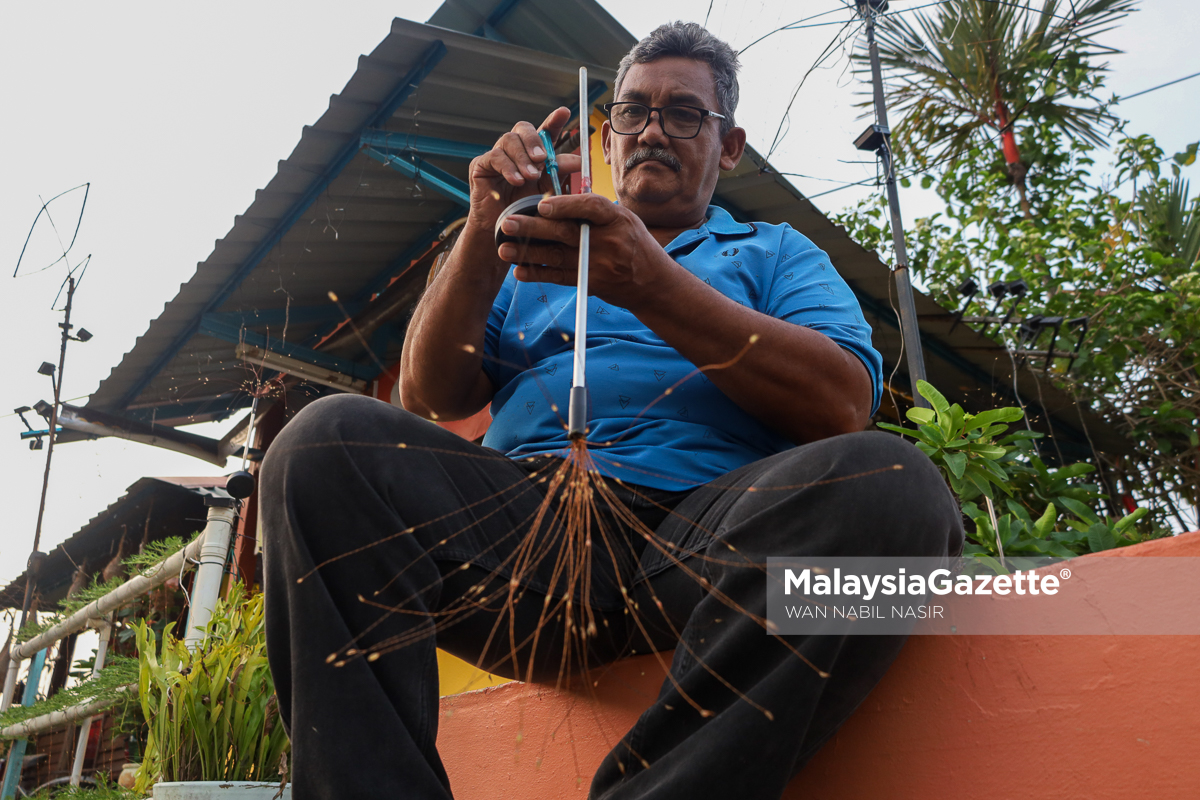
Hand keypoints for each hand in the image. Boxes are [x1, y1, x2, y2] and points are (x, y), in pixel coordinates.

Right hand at [465, 107, 581, 231]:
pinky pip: (495, 156)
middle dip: (534, 140)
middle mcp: (515, 150)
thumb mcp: (547, 190)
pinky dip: (508, 167)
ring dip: (522, 158)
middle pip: (523, 128)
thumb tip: (579, 160)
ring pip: (509, 140)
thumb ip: (559, 173)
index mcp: (533, 154)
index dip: (554, 120)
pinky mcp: (481, 165)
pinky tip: (516, 180)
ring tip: (530, 177)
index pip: (544, 131)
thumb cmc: (526, 210)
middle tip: (542, 158)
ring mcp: (497, 155)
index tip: (564, 112)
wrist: (504, 231)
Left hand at [495, 193, 678, 310]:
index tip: (541, 205)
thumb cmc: (635, 244)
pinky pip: (561, 278)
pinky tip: (519, 271)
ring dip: (528, 253)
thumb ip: (595, 210)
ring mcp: (599, 265)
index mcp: (617, 219)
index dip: (566, 205)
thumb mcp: (624, 219)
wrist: (653, 283)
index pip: (591, 207)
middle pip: (566, 233)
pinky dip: (539, 274)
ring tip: (503, 248)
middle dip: (534, 228)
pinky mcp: (591, 283)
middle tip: (507, 223)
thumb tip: (557, 198)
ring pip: (557, 257)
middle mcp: (609, 242)